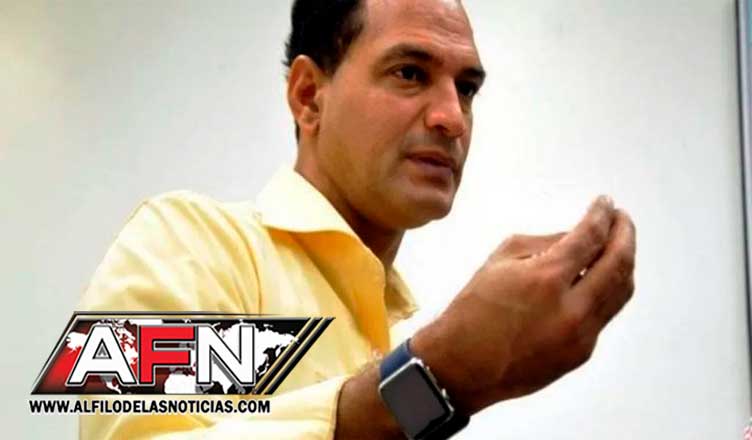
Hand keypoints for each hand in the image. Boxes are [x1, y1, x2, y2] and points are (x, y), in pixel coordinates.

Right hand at [411, 195, 635, 413]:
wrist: (463, 365)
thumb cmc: (473, 311)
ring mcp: (581, 334)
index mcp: (546, 279)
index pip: (591, 236)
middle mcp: (571, 308)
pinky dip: (608, 289)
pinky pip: (606, 313)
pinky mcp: (582, 352)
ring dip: (625, 262)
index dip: (602, 215)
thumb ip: (544, 243)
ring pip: (622, 291)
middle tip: (621, 219)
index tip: (605, 204)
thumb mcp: (500, 262)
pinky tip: (599, 278)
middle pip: (619, 262)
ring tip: (618, 245)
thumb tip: (577, 236)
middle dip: (624, 233)